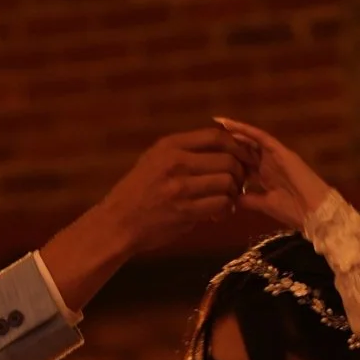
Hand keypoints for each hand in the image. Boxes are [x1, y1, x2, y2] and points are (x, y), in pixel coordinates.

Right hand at [38, 129, 247, 312]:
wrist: (118, 223)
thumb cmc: (138, 192)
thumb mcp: (154, 160)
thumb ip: (184, 151)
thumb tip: (223, 146)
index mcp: (170, 145)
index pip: (216, 136)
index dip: (236, 146)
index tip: (241, 157)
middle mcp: (175, 162)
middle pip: (227, 160)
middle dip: (240, 172)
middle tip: (238, 183)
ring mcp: (179, 187)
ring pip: (227, 183)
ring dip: (234, 193)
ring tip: (228, 200)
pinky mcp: (184, 211)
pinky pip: (219, 205)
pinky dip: (225, 209)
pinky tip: (219, 214)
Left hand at [211, 116, 328, 232]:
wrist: (315, 212)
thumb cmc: (295, 211)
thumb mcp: (265, 205)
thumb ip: (249, 200)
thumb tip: (230, 199)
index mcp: (265, 176)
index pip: (242, 163)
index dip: (227, 158)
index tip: (208, 156)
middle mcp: (269, 163)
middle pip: (245, 149)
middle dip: (228, 141)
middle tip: (209, 134)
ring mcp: (276, 156)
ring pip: (252, 140)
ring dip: (236, 131)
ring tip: (219, 123)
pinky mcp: (282, 152)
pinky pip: (262, 138)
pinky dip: (247, 131)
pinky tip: (232, 127)